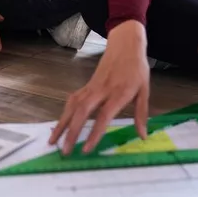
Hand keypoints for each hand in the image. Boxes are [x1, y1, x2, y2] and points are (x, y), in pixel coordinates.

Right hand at [49, 20, 149, 154]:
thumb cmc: (136, 69)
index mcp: (118, 93)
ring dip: (62, 123)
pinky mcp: (86, 85)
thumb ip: (141, 113)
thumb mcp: (144, 90)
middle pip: (82, 111)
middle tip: (64, 151)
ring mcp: (92, 87)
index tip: (86, 149)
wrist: (125, 45)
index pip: (103, 116)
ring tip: (53, 140)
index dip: (94, 133)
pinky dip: (64, 112)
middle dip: (71, 132)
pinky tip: (60, 124)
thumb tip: (142, 136)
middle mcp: (101, 90)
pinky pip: (73, 99)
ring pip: (73, 105)